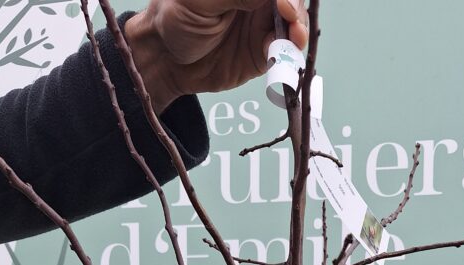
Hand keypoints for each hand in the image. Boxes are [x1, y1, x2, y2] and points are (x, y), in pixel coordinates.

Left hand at [125, 0, 308, 112]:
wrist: (166, 59)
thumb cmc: (174, 18)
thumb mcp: (200, 0)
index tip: (283, 4)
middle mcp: (256, 0)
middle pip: (290, 0)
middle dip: (296, 9)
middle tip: (291, 21)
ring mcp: (262, 25)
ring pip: (294, 24)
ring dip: (298, 31)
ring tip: (294, 39)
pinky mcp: (262, 53)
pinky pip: (283, 53)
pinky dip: (287, 54)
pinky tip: (281, 55)